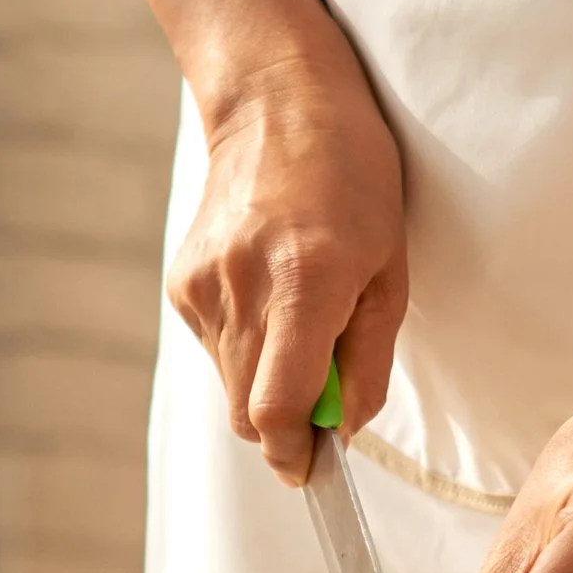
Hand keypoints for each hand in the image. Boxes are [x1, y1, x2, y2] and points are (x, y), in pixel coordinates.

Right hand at [169, 38, 407, 481]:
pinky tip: (270, 294)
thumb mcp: (391, 268)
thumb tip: (347, 428)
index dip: (295, 456)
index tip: (314, 470)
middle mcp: (243, 289)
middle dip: (288, 425)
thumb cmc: (352, 176)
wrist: (275, 101)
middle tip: (326, 393)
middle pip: (248, 412)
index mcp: (306, 284)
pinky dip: (246, 347)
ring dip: (267, 381)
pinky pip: (215, 349)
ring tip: (302, 319)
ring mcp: (204, 286)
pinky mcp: (182, 283)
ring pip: (230, 385)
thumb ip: (368, 358)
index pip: (277, 410)